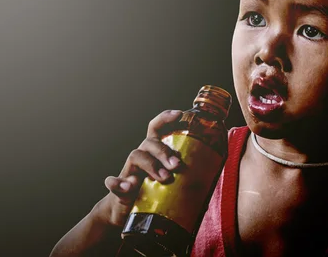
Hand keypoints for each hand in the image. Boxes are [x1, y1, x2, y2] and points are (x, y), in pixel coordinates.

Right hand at [102, 109, 184, 226]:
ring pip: (136, 156)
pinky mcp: (119, 189)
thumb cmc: (154, 193)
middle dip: (164, 151)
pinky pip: (114, 183)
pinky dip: (118, 183)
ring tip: (164, 177)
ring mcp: (130, 171)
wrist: (125, 212)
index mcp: (155, 152)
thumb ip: (188, 177)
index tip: (179, 114)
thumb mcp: (172, 182)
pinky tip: (127, 187)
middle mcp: (142, 157)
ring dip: (151, 165)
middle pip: (150, 143)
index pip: (158, 128)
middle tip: (177, 165)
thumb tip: (213, 175)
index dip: (166, 118)